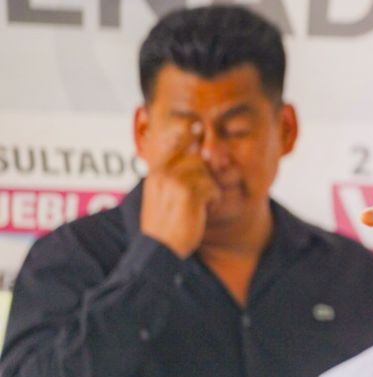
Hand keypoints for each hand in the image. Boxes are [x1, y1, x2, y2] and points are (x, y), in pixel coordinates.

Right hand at [140, 121, 217, 257]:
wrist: (159, 252)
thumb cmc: (166, 227)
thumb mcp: (163, 196)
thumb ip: (174, 175)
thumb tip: (194, 150)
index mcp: (154, 172)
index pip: (174, 142)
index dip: (189, 132)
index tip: (196, 124)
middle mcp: (162, 172)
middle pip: (196, 156)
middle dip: (206, 172)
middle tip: (196, 195)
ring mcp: (174, 180)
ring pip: (207, 173)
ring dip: (208, 191)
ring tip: (196, 207)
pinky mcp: (188, 191)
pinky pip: (213, 188)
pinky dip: (212, 202)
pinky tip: (199, 213)